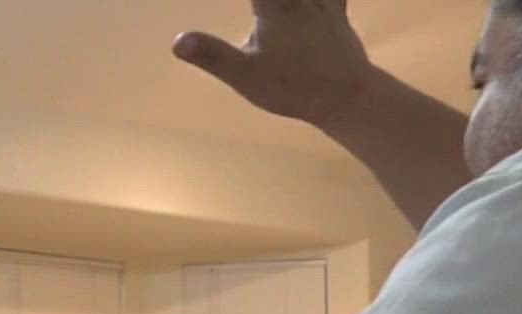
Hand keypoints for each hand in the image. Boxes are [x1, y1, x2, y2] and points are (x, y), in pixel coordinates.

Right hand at [171, 0, 374, 126]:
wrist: (344, 95)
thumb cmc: (291, 87)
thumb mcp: (244, 76)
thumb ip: (212, 56)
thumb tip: (177, 41)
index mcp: (274, 9)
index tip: (249, 1)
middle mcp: (299, 0)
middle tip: (257, 2)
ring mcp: (322, 5)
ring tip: (273, 2)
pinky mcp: (338, 14)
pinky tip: (323, 1)